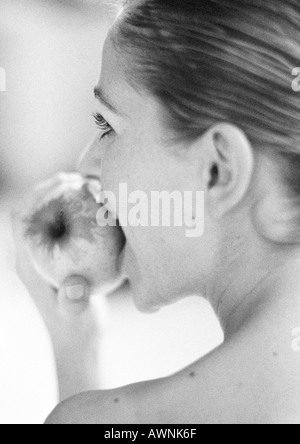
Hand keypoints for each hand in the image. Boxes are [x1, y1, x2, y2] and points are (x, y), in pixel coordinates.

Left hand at [11, 176, 101, 398]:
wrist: (78, 339)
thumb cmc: (76, 328)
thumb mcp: (77, 316)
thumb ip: (74, 304)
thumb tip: (75, 289)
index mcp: (29, 262)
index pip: (20, 218)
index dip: (36, 195)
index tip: (64, 183)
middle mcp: (33, 254)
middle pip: (31, 209)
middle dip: (51, 189)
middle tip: (79, 179)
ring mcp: (46, 254)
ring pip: (47, 214)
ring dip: (63, 197)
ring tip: (88, 187)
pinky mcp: (60, 256)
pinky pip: (64, 224)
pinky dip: (77, 210)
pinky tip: (98, 208)